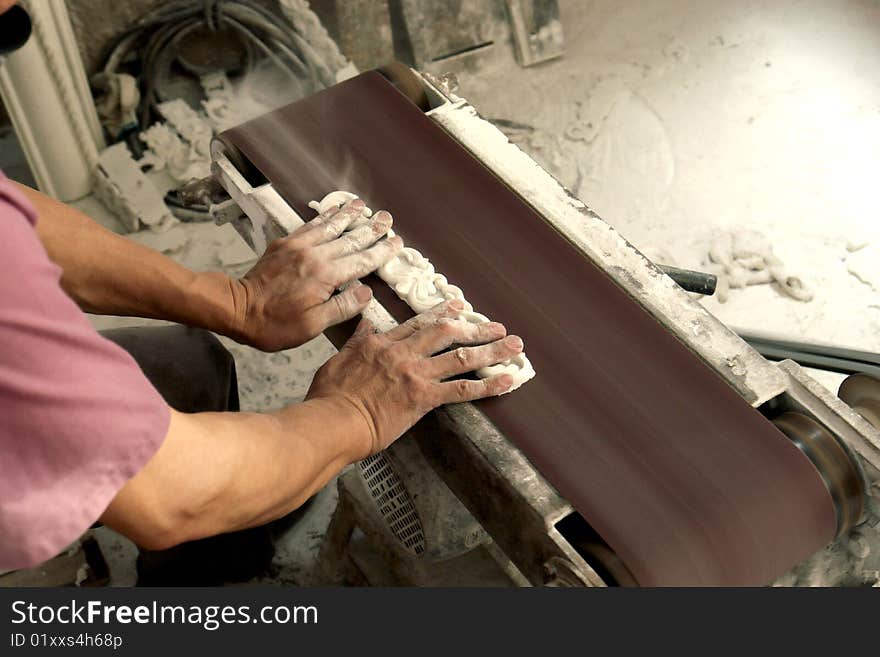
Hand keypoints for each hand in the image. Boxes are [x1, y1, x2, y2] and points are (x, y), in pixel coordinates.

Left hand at [227, 199, 402, 350]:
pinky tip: (332, 212)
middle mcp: (315, 255)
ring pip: (330, 226)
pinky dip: (324, 217)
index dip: (382, 252)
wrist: (237, 309)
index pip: (362, 261)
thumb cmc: (275, 324)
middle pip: (350, 239)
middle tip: (387, 218)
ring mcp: (298, 247)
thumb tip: (366, 292)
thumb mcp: (314, 325)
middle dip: (371, 228)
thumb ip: (343, 307)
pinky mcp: (284, 244)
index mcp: (326, 276)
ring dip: (348, 215)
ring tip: (362, 205)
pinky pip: (310, 226)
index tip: (397, 243)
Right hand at [306, 300, 522, 456]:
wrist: (332, 421)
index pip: (418, 323)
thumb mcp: (338, 360)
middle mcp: (403, 354)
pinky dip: (487, 385)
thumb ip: (357, 341)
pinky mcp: (423, 398)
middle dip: (475, 329)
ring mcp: (416, 374)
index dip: (442, 313)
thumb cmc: (329, 397)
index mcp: (382, 344)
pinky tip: (508, 380)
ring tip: (514, 346)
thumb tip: (364, 324)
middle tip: (497, 326)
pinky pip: (462, 390)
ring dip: (491, 350)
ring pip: (461, 356)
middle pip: (446, 333)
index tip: (459, 307)